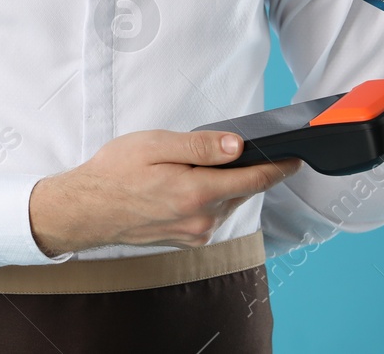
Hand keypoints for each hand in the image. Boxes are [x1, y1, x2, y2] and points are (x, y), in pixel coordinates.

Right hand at [28, 129, 302, 255]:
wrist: (87, 209)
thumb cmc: (116, 172)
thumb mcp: (156, 145)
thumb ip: (200, 146)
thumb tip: (237, 146)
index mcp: (198, 193)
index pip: (254, 179)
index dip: (278, 167)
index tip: (295, 158)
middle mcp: (203, 219)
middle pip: (242, 190)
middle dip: (246, 170)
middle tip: (232, 148)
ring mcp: (196, 233)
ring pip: (226, 202)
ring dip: (223, 183)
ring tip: (194, 164)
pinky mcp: (187, 239)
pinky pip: (211, 214)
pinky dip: (209, 197)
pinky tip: (185, 183)